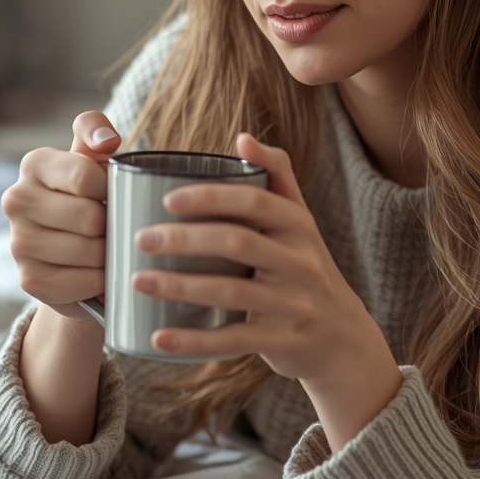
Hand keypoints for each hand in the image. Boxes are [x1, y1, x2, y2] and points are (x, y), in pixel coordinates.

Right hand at [1, 111, 120, 319]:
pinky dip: (101, 280)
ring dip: (109, 253)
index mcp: (34, 164)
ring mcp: (18, 242)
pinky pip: (84, 281)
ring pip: (89, 251)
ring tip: (106, 247)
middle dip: (112, 224)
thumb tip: (106, 140)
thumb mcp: (96, 158)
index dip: (112, 189)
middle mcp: (16, 200)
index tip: (111, 193)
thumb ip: (97, 131)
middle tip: (112, 225)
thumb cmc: (91, 196)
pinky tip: (97, 271)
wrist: (76, 250)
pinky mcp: (29, 279)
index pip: (84, 175)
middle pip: (89, 217)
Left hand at [130, 133, 403, 449]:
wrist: (342, 337)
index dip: (211, 196)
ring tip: (138, 280)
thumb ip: (277, 177)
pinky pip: (232, 340)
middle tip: (140, 238)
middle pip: (237, 242)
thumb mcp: (300, 222)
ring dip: (179, 286)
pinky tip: (159, 336)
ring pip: (230, 291)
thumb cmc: (305, 268)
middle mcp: (300, 261)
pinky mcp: (281, 341)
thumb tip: (242, 137)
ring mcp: (292, 303)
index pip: (255, 200)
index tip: (166, 199)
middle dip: (184, 239)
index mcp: (299, 225)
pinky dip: (193, 341)